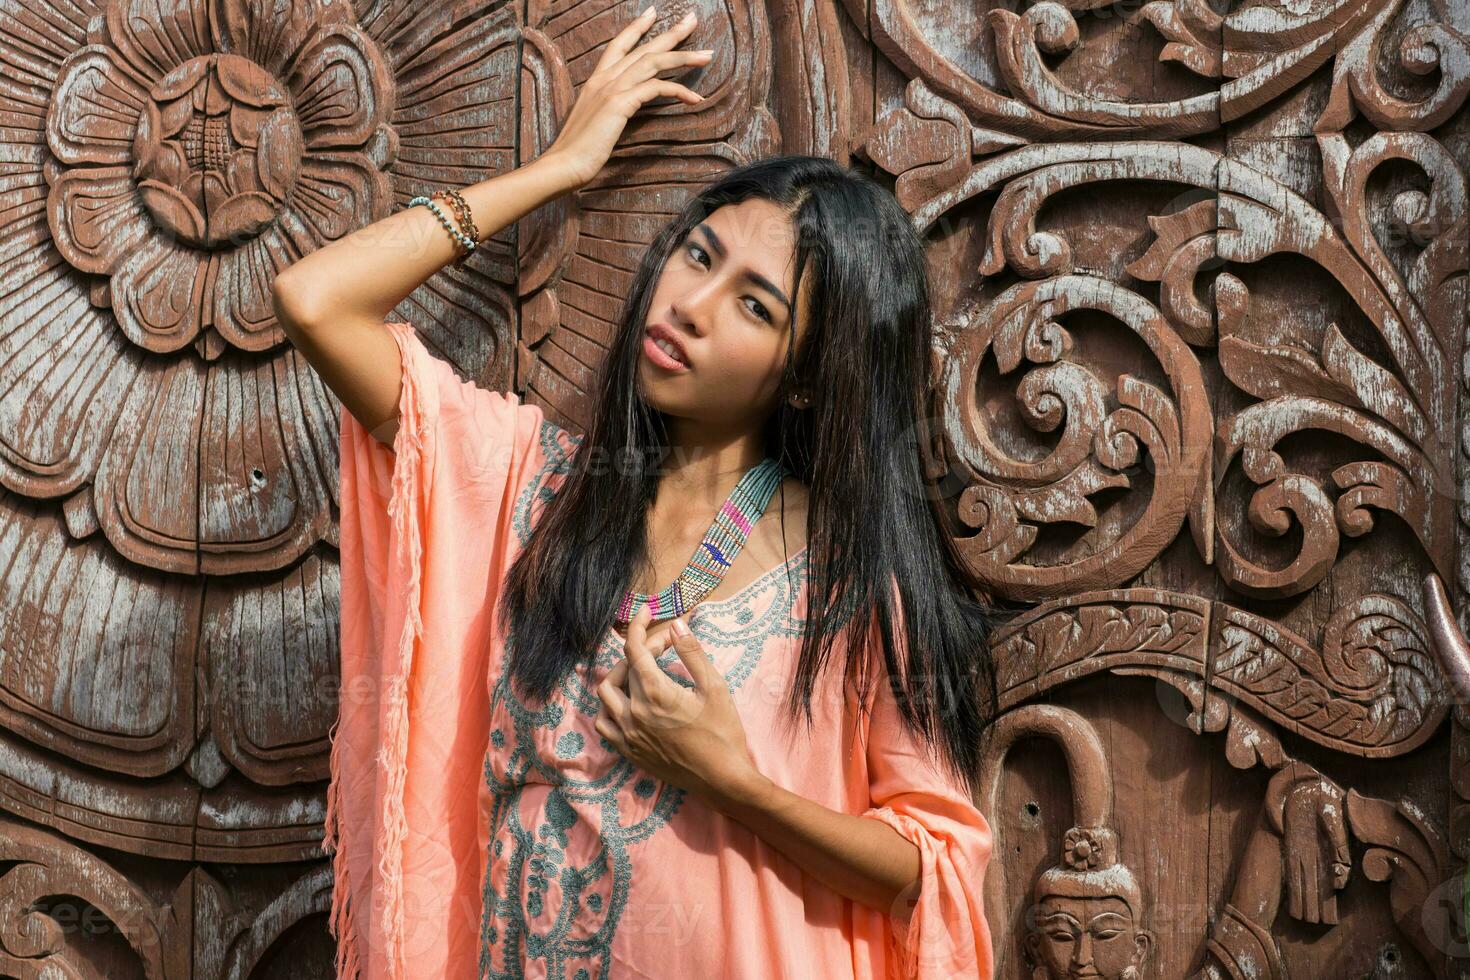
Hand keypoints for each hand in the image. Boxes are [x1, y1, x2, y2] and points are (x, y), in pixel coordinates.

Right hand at [541, 7, 711, 189]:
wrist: (564, 164)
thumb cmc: (577, 151)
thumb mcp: (595, 122)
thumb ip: (607, 110)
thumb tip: (620, 110)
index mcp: (596, 81)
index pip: (619, 45)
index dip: (636, 28)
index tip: (653, 13)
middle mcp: (604, 79)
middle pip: (643, 48)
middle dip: (671, 34)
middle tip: (692, 20)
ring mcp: (611, 88)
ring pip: (653, 62)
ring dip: (683, 57)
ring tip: (707, 55)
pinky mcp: (619, 103)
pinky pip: (656, 88)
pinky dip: (678, 90)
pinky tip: (695, 98)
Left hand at [594, 605, 761, 807]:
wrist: (722, 779)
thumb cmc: (723, 732)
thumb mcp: (714, 687)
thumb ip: (692, 653)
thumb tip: (676, 625)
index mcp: (655, 693)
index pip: (635, 649)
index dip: (640, 626)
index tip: (648, 613)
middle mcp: (634, 712)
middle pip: (623, 668)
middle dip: (640, 650)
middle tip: (663, 646)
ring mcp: (628, 734)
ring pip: (605, 695)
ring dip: (620, 675)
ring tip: (641, 671)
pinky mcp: (629, 751)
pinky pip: (605, 724)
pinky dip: (610, 707)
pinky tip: (628, 703)